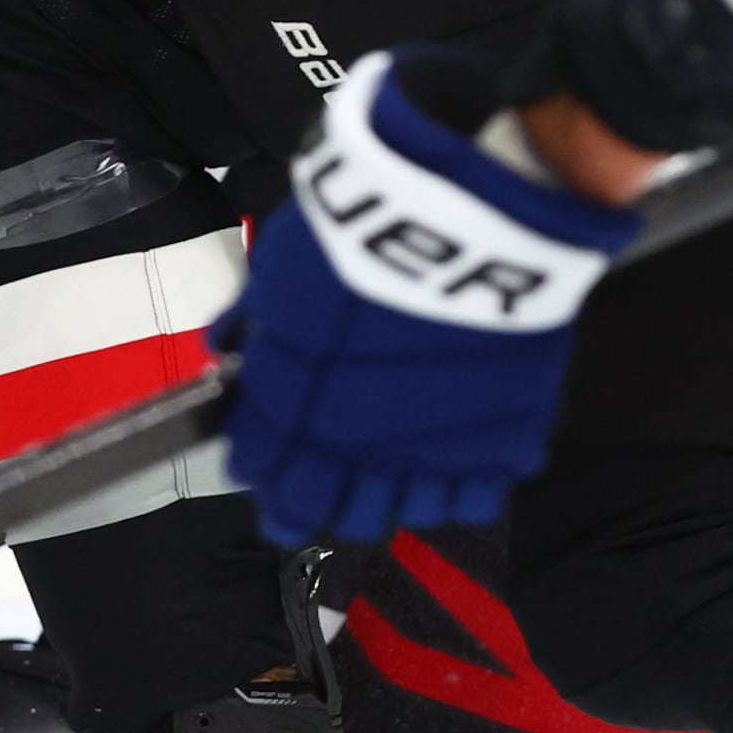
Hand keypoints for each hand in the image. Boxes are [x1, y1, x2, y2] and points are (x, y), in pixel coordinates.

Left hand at [219, 47, 636, 547]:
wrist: (461, 221)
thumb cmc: (361, 236)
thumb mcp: (280, 271)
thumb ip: (255, 321)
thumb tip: (228, 345)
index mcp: (298, 410)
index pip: (271, 473)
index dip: (268, 478)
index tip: (270, 474)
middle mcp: (362, 448)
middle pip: (342, 509)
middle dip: (331, 496)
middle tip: (336, 472)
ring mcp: (435, 451)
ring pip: (409, 510)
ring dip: (398, 492)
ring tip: (400, 460)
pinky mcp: (503, 442)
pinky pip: (476, 496)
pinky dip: (461, 484)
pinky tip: (454, 456)